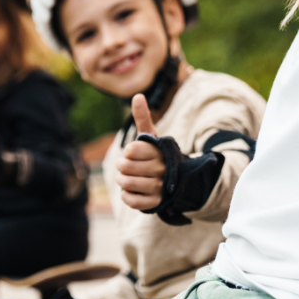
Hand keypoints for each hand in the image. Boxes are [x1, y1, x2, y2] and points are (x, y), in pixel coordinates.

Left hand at [115, 94, 165, 210]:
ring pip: (127, 183)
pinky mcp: (156, 202)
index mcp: (159, 151)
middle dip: (121, 166)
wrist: (177, 181)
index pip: (131, 149)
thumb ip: (142, 117)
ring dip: (122, 181)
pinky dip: (127, 196)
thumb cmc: (157, 155)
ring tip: (127, 178)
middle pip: (125, 166)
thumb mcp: (152, 137)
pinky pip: (132, 201)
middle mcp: (161, 169)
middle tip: (127, 167)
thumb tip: (137, 95)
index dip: (128, 151)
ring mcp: (159, 187)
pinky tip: (133, 191)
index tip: (134, 153)